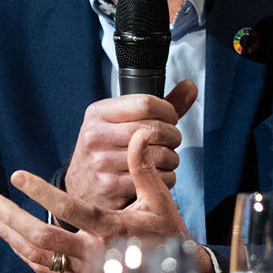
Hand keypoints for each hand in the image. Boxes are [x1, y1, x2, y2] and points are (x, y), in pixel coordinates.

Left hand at [0, 127, 212, 272]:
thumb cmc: (167, 233)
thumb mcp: (159, 199)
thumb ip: (143, 167)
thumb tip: (139, 135)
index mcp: (114, 231)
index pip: (70, 210)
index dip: (41, 192)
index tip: (19, 176)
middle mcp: (95, 255)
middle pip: (42, 239)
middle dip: (12, 218)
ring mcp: (85, 272)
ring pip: (37, 256)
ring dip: (10, 235)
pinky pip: (44, 269)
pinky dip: (23, 252)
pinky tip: (11, 238)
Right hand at [63, 79, 197, 212]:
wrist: (82, 186)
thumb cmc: (109, 148)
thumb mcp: (122, 121)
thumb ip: (159, 105)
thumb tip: (190, 86)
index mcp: (98, 113)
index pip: (146, 103)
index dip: (168, 111)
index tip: (171, 119)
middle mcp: (95, 135)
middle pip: (154, 129)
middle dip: (173, 136)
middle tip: (172, 141)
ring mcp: (101, 162)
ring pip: (158, 155)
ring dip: (172, 158)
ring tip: (166, 159)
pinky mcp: (110, 186)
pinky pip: (154, 179)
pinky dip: (166, 177)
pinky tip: (159, 175)